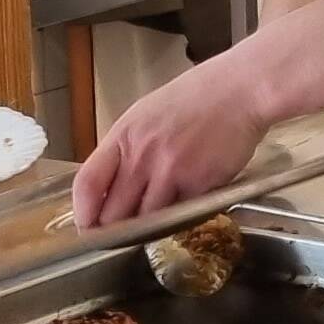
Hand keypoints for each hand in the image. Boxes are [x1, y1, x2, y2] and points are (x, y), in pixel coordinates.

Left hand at [71, 62, 274, 227]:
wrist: (240, 90)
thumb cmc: (197, 99)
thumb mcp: (147, 116)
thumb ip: (127, 150)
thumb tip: (112, 188)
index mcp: (124, 135)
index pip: (87, 183)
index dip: (83, 213)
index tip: (87, 226)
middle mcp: (142, 155)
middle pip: (114, 213)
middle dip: (117, 228)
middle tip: (124, 233)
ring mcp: (170, 171)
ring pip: (148, 220)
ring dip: (153, 224)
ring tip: (166, 210)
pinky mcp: (198, 184)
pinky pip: (183, 214)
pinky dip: (185, 213)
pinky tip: (194, 195)